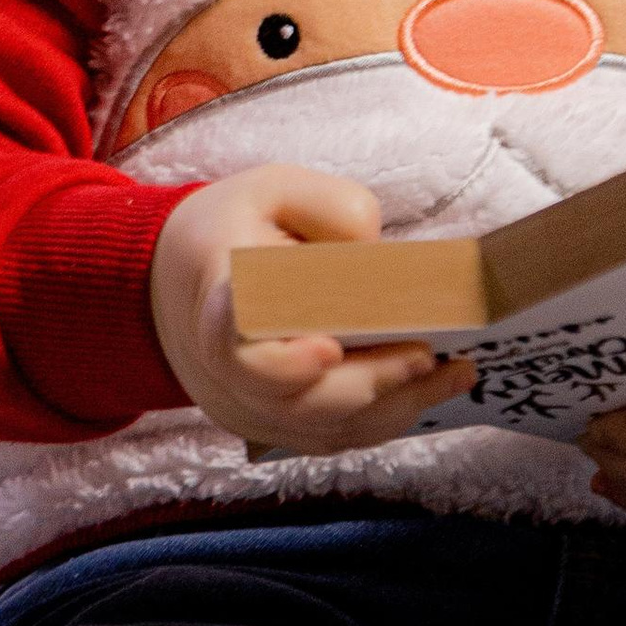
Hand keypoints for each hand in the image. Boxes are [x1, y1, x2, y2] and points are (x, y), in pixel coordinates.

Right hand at [149, 164, 475, 456]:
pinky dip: (381, 420)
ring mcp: (249, 409)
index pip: (237, 351)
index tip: (329, 348)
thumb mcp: (272, 188)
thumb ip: (328, 207)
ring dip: (394, 408)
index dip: (284, 363)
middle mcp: (228, 374)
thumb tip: (378, 254)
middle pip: (301, 402)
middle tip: (431, 357)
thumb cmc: (230, 229)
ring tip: (455, 374)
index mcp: (218, 303)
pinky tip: (427, 391)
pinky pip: (331, 437)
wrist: (170, 282)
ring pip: (325, 428)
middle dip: (373, 383)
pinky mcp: (271, 426)